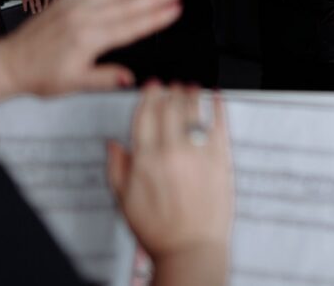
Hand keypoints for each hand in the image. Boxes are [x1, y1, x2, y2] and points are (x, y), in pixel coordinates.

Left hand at [0, 0, 182, 95]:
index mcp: (89, 40)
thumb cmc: (40, 75)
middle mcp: (83, 18)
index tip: (174, 10)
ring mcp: (74, 6)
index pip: (130, 27)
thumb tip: (127, 77)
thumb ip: (103, 78)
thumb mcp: (75, 84)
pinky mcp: (65, 0)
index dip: (155, 19)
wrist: (11, 63)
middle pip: (126, 6)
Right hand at [17, 0, 42, 13]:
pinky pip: (24, 2)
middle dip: (39, 7)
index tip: (44, 8)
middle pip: (37, 1)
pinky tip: (25, 10)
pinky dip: (25, 6)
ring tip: (34, 12)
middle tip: (40, 12)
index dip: (42, 3)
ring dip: (33, 8)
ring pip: (31, 2)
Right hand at [107, 83, 231, 280]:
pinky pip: (220, 124)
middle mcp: (170, 152)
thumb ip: (116, 167)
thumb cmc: (157, 230)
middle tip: (172, 83)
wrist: (190, 250)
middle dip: (170, 90)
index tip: (151, 85)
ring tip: (190, 86)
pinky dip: (217, 106)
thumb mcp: (124, 200)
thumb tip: (113, 143)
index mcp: (145, 160)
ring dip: (191, 93)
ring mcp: (198, 154)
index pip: (145, 115)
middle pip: (169, 107)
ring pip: (193, 111)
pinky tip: (216, 96)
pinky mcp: (221, 160)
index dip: (148, 95)